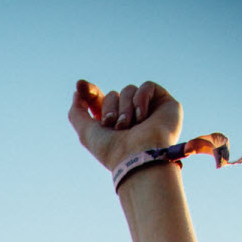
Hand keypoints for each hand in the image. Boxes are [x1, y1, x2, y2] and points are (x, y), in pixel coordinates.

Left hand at [68, 80, 182, 170]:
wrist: (139, 157)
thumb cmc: (112, 149)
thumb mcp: (86, 132)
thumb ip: (76, 113)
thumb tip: (78, 90)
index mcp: (112, 124)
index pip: (100, 100)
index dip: (90, 92)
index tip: (80, 85)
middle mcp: (130, 116)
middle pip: (112, 94)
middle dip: (110, 109)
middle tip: (115, 127)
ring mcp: (148, 109)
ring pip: (128, 90)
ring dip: (125, 108)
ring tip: (129, 126)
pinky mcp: (164, 103)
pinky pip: (146, 86)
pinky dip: (140, 99)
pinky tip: (142, 117)